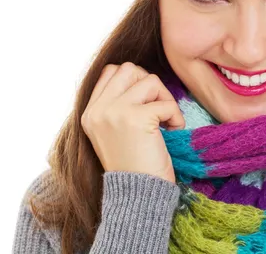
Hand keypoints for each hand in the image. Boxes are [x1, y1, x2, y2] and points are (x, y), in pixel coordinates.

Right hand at [81, 62, 184, 182]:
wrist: (137, 196)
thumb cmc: (134, 166)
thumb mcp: (114, 133)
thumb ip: (117, 105)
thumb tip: (140, 77)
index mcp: (90, 113)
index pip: (111, 71)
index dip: (134, 81)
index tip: (145, 103)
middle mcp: (98, 110)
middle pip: (129, 69)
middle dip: (150, 85)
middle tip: (158, 109)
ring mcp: (115, 112)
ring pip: (149, 80)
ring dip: (165, 99)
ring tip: (166, 122)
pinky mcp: (136, 118)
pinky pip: (166, 103)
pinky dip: (176, 117)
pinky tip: (173, 132)